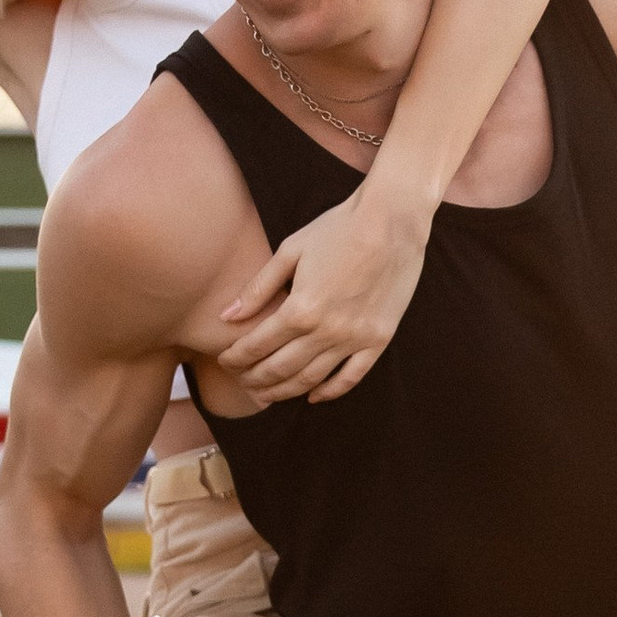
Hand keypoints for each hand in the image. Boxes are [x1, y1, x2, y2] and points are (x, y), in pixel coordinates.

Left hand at [217, 185, 427, 403]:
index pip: (256, 346)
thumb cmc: (337, 229)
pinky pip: (351, 378)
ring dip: (284, 390)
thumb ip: (258, 288)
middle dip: (253, 378)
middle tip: (241, 380)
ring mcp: (354, 339)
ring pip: (310, 380)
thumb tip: (226, 316)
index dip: (235, 358)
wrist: (391, 221)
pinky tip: (312, 396)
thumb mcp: (291, 251)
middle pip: (279, 368)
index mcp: (300, 308)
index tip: (224, 360)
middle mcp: (326, 331)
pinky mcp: (378, 340)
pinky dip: (329, 391)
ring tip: (266, 394)